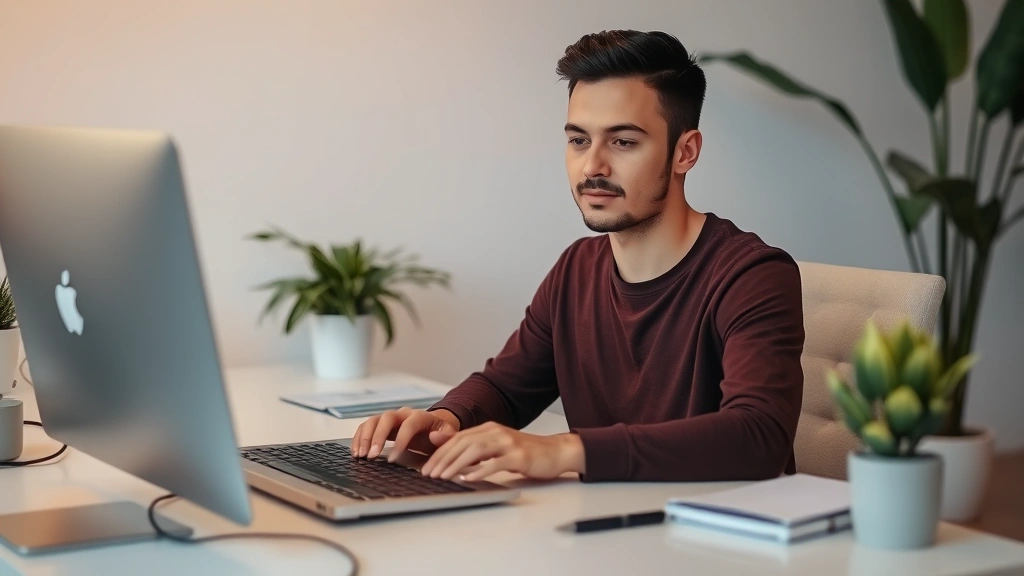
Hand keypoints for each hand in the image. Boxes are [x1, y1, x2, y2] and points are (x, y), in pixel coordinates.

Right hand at [351, 407, 459, 460]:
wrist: (434, 425)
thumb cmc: (440, 433)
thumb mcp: (449, 434)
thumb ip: (446, 437)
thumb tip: (434, 437)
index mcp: (421, 416)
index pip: (408, 425)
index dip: (400, 441)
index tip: (393, 459)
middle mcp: (403, 413)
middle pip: (386, 418)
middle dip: (377, 437)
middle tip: (371, 456)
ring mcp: (391, 417)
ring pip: (373, 421)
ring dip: (364, 437)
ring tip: (360, 456)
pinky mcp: (381, 424)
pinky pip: (366, 426)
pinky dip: (359, 438)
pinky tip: (356, 453)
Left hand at [419, 422, 584, 481]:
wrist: (555, 452)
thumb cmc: (525, 452)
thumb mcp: (495, 447)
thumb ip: (471, 445)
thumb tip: (442, 443)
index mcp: (488, 429)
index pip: (457, 439)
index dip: (439, 453)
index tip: (426, 467)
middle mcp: (496, 432)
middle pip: (463, 443)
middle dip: (443, 459)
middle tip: (429, 474)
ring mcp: (508, 443)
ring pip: (476, 450)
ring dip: (456, 464)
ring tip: (443, 476)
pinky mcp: (519, 456)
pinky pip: (496, 463)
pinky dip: (480, 470)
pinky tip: (468, 478)